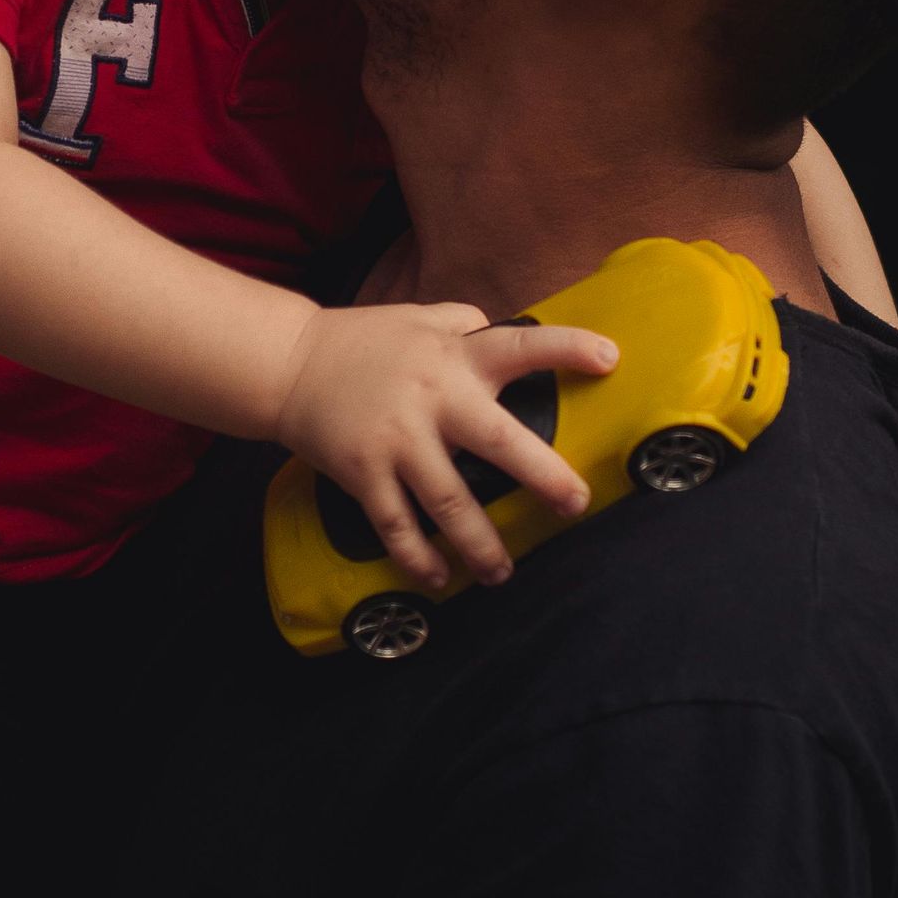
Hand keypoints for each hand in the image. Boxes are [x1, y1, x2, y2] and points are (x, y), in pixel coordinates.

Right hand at [276, 302, 618, 593]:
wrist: (287, 364)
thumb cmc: (364, 340)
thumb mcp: (420, 318)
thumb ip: (465, 325)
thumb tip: (503, 329)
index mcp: (454, 355)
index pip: (519, 346)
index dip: (567, 349)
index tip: (611, 359)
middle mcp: (432, 397)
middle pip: (498, 440)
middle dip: (542, 476)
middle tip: (574, 505)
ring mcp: (396, 439)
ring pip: (448, 501)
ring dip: (480, 543)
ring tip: (502, 572)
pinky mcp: (362, 472)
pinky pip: (396, 525)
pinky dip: (418, 557)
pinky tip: (438, 579)